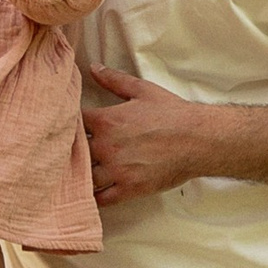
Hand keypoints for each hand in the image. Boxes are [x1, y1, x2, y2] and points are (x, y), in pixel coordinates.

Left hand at [83, 64, 218, 207]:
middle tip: (69, 153)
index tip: (68, 126)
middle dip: (71, 151)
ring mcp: (117, 171)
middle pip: (74, 152)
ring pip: (84, 177)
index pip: (73, 123)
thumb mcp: (142, 90)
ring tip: (77, 174)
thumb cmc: (172, 113)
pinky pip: (102, 200)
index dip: (69, 125)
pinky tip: (90, 195)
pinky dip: (93, 198)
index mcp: (106, 121)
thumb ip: (114, 80)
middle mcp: (107, 147)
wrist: (199, 139)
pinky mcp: (129, 189)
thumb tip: (93, 68)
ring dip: (80, 175)